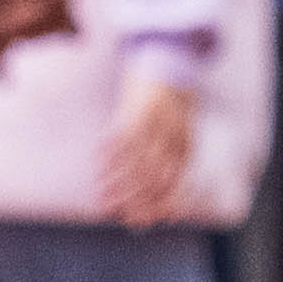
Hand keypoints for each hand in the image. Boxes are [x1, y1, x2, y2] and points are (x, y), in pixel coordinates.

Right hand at [96, 66, 196, 225]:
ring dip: (118, 183)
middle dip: (137, 201)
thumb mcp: (181, 131)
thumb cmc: (174, 102)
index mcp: (184, 145)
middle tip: (123, 218)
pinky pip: (121, 139)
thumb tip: (166, 188)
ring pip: (134, 162)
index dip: (158, 205)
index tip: (144, 222)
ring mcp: (153, 124)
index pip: (171, 183)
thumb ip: (173, 158)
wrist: (168, 60)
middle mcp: (170, 137)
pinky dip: (109, 155)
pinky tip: (99, 167)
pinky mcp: (135, 110)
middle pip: (153, 177)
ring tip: (104, 198)